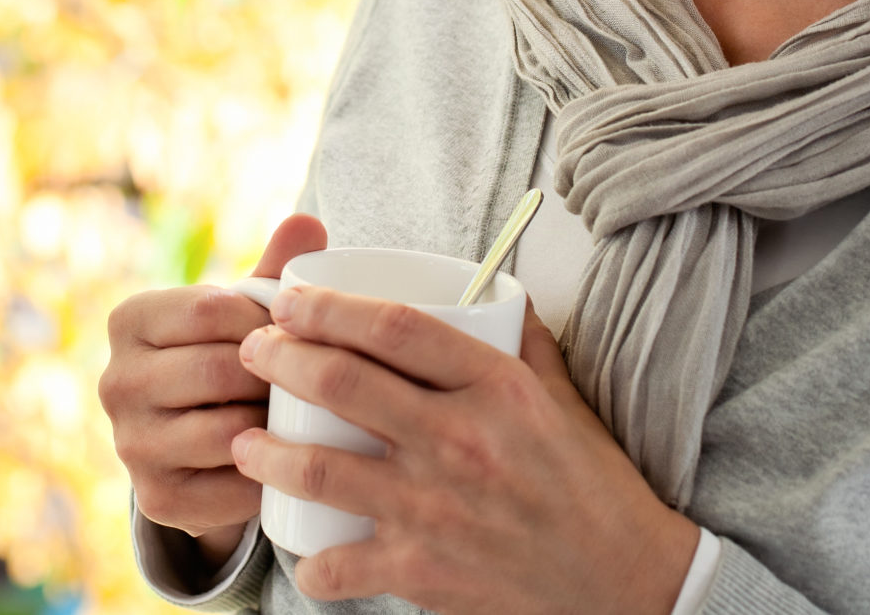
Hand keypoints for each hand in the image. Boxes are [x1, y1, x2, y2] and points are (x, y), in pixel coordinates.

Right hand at [98, 214, 327, 575]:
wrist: (198, 445)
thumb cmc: (227, 355)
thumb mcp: (242, 312)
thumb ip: (273, 269)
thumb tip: (310, 222)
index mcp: (128, 320)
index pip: (209, 311)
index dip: (266, 321)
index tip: (297, 331)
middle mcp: (115, 382)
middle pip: (219, 369)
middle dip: (276, 374)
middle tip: (316, 377)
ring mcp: (130, 444)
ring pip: (228, 430)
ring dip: (276, 425)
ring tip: (303, 414)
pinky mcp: (157, 498)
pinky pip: (232, 485)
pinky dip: (270, 475)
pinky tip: (288, 459)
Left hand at [230, 287, 700, 613]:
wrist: (627, 582)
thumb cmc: (590, 482)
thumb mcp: (561, 395)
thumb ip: (518, 339)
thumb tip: (481, 287)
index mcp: (495, 385)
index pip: (392, 325)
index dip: (326, 305)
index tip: (289, 299)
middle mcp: (460, 439)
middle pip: (339, 381)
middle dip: (277, 357)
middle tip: (252, 351)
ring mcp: (436, 509)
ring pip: (315, 468)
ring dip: (262, 449)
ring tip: (243, 439)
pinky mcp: (424, 572)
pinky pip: (336, 564)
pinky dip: (307, 560)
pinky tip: (298, 546)